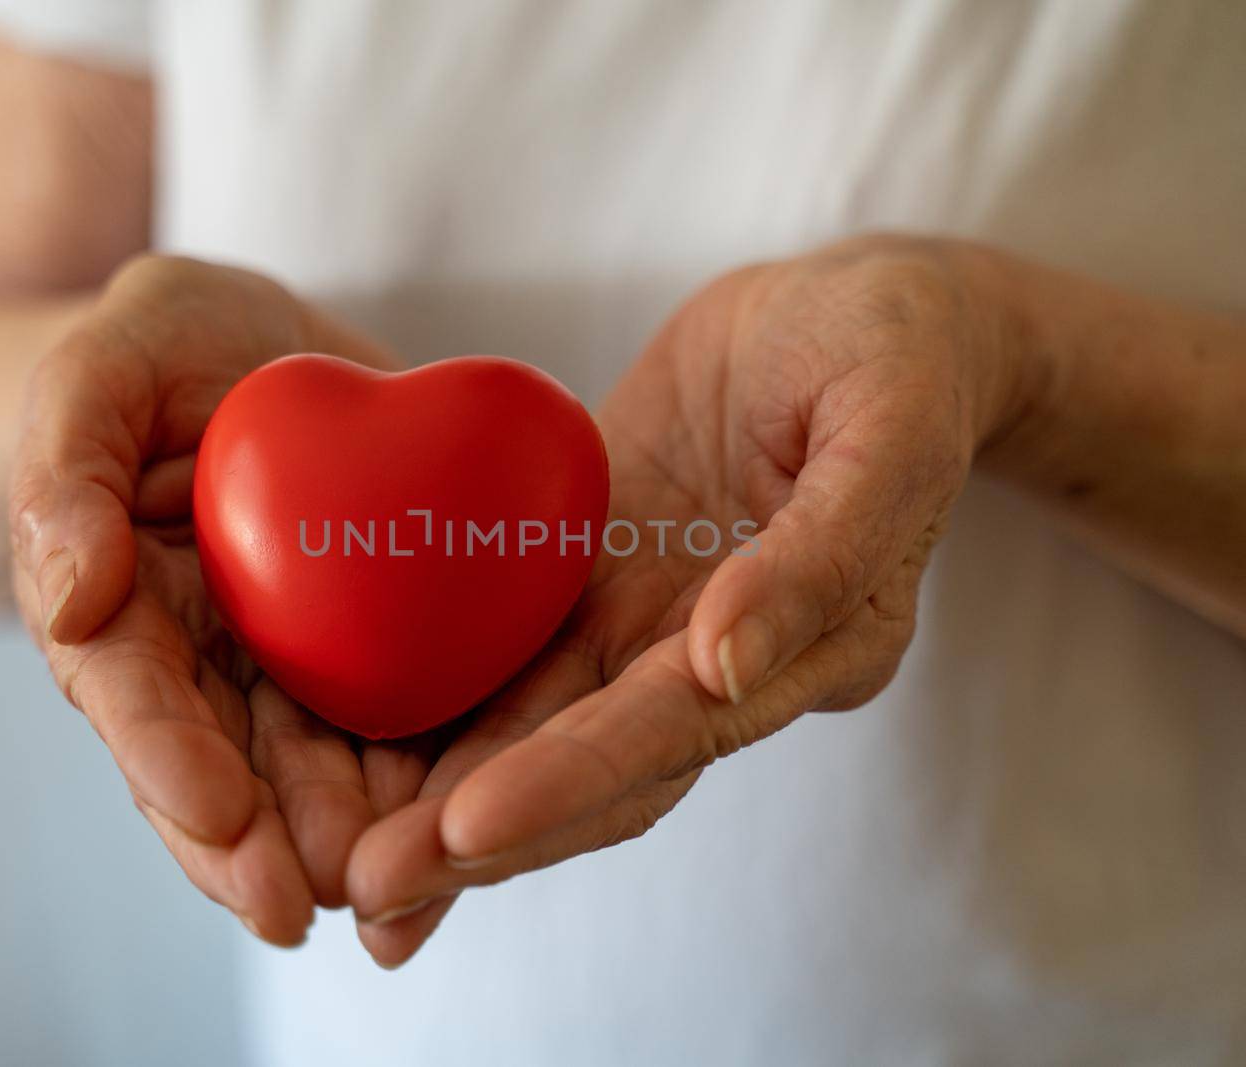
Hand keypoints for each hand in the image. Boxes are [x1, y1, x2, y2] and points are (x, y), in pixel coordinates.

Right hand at [7, 254, 429, 943]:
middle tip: (310, 905)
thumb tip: (70, 599)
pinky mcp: (374, 644)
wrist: (261, 349)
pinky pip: (398, 717)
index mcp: (123, 609)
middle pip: (227, 769)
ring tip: (396, 888)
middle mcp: (202, 659)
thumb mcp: (101, 369)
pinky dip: (424, 775)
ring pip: (315, 768)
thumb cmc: (162, 347)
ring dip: (348, 835)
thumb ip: (65, 470)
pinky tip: (466, 821)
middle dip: (263, 845)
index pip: (135, 699)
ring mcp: (289, 661)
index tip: (219, 821)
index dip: (170, 766)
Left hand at [343, 235, 1039, 964]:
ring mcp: (650, 623)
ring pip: (540, 727)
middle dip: (485, 832)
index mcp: (814, 646)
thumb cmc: (897, 352)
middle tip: (370, 888)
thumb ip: (823, 552)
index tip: (469, 826)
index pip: (677, 730)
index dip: (573, 780)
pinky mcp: (595, 577)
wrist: (854, 310)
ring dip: (447, 798)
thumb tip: (723, 663)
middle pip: (595, 766)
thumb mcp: (892, 425)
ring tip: (348, 866)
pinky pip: (511, 650)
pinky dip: (442, 710)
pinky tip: (356, 754)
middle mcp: (722, 662)